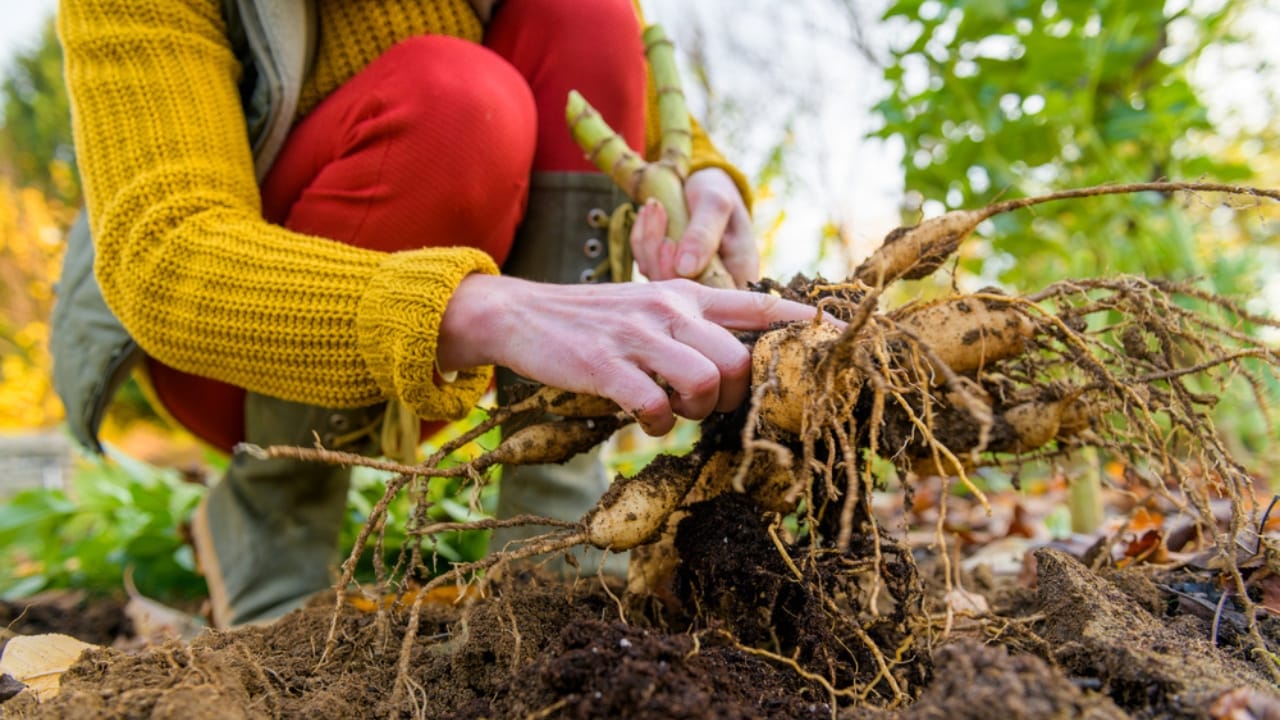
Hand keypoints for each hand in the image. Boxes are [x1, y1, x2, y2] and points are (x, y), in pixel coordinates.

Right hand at [437, 276, 821, 434]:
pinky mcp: (605, 364)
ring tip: (675, 411)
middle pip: (739, 360)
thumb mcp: (646, 305)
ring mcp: (637, 336)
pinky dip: (657, 424)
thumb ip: (691, 322)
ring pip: (706, 382)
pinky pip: (655, 406)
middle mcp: (668, 310)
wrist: (521, 314)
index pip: (755, 305)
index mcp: (683, 295)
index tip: (832, 334)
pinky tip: (645, 420)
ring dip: (698, 411)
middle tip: (708, 404)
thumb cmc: (592, 320)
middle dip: (734, 396)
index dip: (798, 322)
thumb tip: (737, 357)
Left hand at [629, 168, 758, 287]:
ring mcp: (687, 283)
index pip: (710, 300)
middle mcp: (713, 287)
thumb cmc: (716, 192)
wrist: (701, 183)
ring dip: (648, 240)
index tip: (669, 242)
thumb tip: (685, 268)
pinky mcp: (667, 274)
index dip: (682, 279)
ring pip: (657, 279)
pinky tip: (646, 215)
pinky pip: (645, 266)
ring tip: (653, 206)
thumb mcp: (715, 205)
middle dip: (657, 252)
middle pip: (677, 293)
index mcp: (738, 277)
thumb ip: (704, 235)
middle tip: (656, 210)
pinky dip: (641, 239)